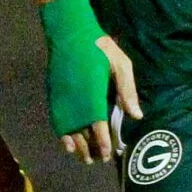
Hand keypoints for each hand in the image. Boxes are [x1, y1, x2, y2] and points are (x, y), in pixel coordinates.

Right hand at [61, 37, 142, 164]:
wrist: (69, 32)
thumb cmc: (99, 47)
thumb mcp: (120, 64)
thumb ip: (127, 91)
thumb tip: (136, 116)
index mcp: (93, 96)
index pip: (98, 127)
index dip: (104, 143)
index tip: (109, 153)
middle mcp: (75, 103)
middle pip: (82, 134)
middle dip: (92, 149)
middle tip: (100, 159)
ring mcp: (62, 101)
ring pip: (69, 132)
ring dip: (78, 147)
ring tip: (86, 159)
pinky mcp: (54, 97)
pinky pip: (58, 123)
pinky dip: (63, 136)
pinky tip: (69, 146)